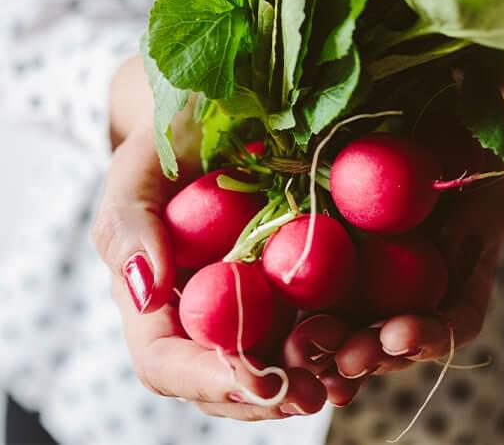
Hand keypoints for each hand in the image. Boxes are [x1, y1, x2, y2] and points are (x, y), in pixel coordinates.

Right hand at [94, 58, 326, 417]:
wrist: (215, 118)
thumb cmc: (166, 143)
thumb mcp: (136, 172)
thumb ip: (129, 226)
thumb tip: (146, 293)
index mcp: (158, 303)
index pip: (168, 362)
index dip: (205, 379)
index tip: (252, 379)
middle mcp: (206, 314)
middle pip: (227, 381)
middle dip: (268, 395)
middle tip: (313, 394)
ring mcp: (254, 302)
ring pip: (275, 362)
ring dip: (310, 376)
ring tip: (345, 372)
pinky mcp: (294, 283)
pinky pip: (314, 322)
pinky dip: (337, 341)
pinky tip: (364, 339)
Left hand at [284, 174, 503, 403]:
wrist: (428, 124)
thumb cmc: (465, 155)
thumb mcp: (482, 189)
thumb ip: (473, 230)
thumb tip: (445, 267)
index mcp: (456, 282)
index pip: (451, 326)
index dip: (427, 338)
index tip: (397, 334)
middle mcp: (413, 290)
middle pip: (395, 340)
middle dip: (371, 354)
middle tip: (349, 358)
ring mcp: (371, 278)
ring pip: (353, 326)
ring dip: (331, 346)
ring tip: (311, 351)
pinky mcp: (333, 261)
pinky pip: (318, 292)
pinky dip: (303, 317)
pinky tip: (287, 331)